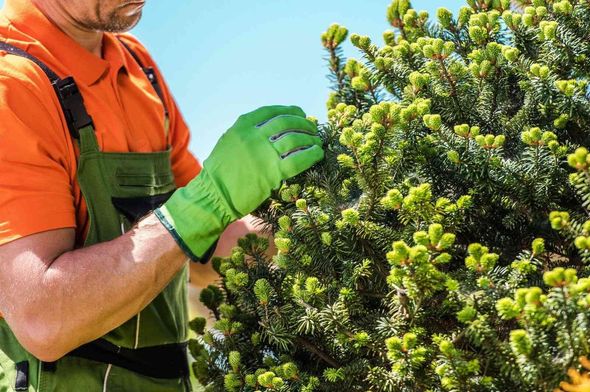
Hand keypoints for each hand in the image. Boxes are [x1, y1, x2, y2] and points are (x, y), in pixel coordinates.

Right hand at [155, 105, 323, 260]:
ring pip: (295, 139)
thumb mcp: (229, 142)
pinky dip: (312, 154)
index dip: (290, 110)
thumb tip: (272, 128)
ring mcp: (264, 154)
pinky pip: (299, 159)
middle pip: (287, 122)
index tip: (300, 113)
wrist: (214, 195)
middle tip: (312, 128)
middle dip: (303, 123)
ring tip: (317, 141)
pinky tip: (318, 154)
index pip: (272, 112)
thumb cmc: (220, 172)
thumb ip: (248, 133)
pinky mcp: (273, 173)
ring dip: (310, 138)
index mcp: (243, 126)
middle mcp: (254, 136)